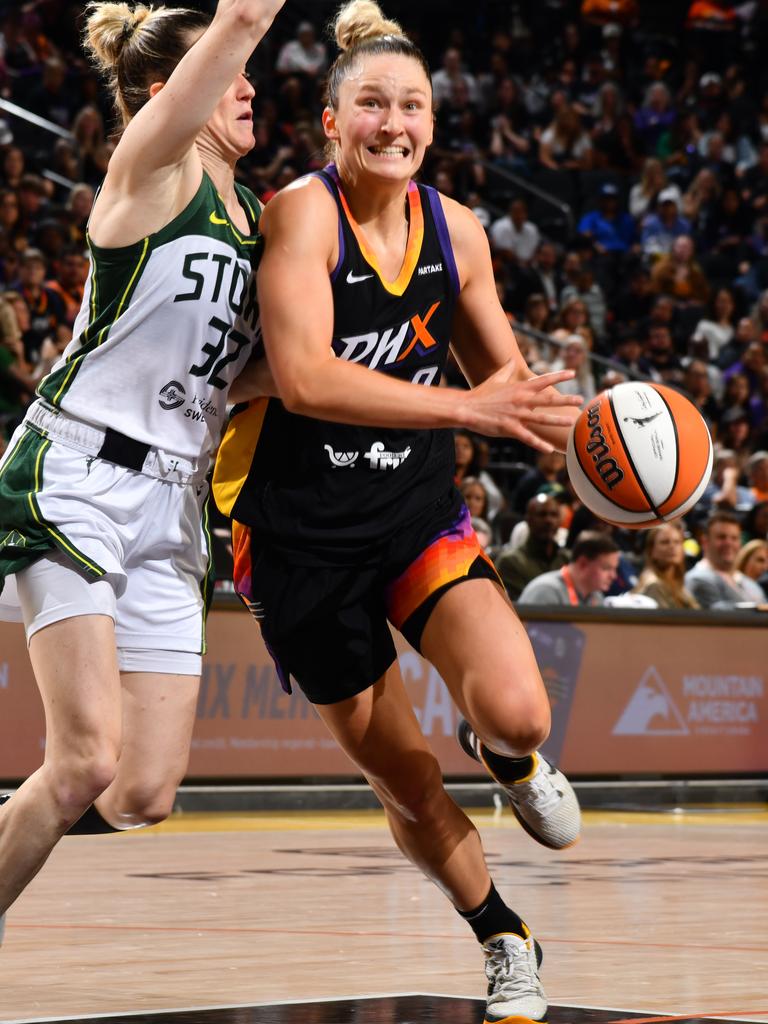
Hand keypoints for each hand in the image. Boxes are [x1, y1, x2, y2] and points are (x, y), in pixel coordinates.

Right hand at [463, 366, 582, 449]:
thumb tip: (511, 358)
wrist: (467, 408)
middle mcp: (521, 400)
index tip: (573, 373)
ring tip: (571, 422)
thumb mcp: (495, 378)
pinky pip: (528, 437)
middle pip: (548, 399)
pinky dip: (539, 444)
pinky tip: (549, 450)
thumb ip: (506, 369)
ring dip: (558, 420)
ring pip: (542, 419)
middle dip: (565, 399)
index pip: (543, 380)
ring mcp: (516, 415)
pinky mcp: (510, 428)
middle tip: (580, 399)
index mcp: (519, 388)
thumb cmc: (481, 393)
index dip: (559, 376)